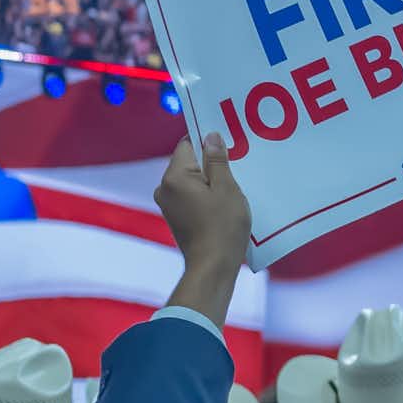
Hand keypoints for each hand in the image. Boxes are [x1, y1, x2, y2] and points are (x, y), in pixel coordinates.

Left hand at [157, 130, 253, 323]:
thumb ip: (217, 160)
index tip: (229, 145)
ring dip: (210, 181)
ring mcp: (168, 205)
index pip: (188, 145)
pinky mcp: (175, 218)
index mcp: (174, 177)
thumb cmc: (222, 226)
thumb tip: (211, 136)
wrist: (213, 266)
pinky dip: (205, 196)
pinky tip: (223, 204)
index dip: (207, 142)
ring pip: (191, 181)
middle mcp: (164, 188)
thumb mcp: (227, 188)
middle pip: (189, 163)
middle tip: (237, 168)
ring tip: (233, 189)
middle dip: (211, 163)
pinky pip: (190, 196)